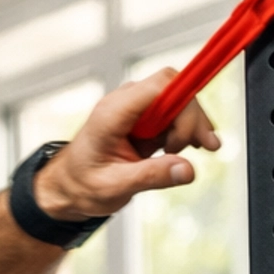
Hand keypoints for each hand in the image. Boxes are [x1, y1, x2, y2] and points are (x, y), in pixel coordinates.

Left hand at [34, 74, 221, 222]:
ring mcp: (135, 108)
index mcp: (113, 113)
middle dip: (193, 117)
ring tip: (200, 149)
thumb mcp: (115, 187)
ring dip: (192, 124)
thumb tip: (187, 170)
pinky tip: (191, 147)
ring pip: (177, 100)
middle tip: (203, 148)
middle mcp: (125, 103)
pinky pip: (172, 113)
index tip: (195, 134)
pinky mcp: (143, 118)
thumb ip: (151, 177)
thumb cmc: (83, 185)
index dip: (185, 102)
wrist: (69, 186)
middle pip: (174, 89)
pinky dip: (185, 129)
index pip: (160, 86)